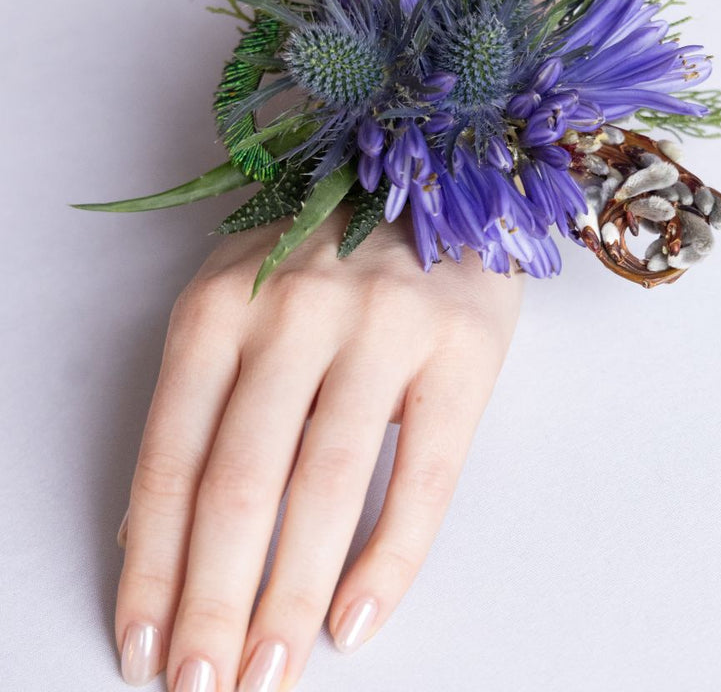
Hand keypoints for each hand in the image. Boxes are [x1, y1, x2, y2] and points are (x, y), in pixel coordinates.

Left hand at [114, 209, 522, 689]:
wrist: (449, 192)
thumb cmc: (336, 258)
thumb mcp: (245, 297)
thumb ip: (203, 397)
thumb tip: (154, 535)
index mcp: (224, 300)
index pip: (173, 455)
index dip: (154, 563)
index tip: (145, 644)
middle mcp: (297, 310)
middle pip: (241, 481)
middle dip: (215, 601)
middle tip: (204, 689)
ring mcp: (384, 327)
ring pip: (325, 485)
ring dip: (289, 595)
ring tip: (270, 673)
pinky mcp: (461, 351)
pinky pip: (424, 475)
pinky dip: (390, 559)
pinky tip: (359, 617)